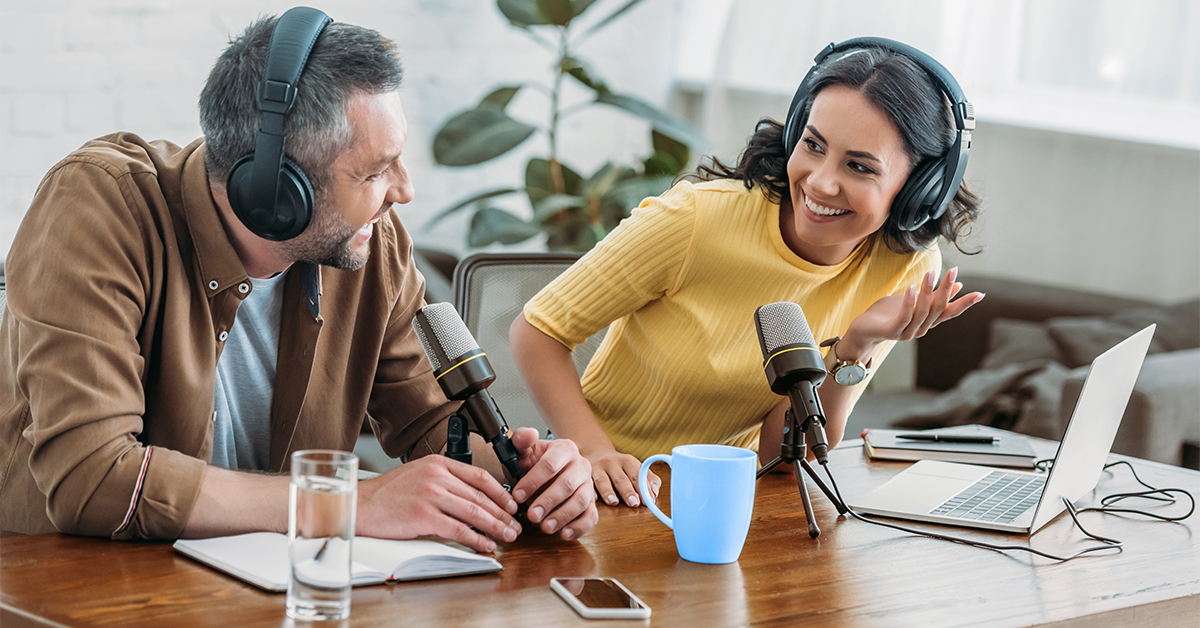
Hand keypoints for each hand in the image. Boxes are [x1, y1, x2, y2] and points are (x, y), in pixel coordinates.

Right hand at [355, 455, 520, 553]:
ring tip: (507, 536)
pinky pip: (458, 529)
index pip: (479, 476)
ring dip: (495, 527)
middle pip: (480, 496)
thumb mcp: (417, 475)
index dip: (500, 492)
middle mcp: (436, 476)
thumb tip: (469, 499)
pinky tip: (485, 545)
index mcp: (437, 463)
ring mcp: (430, 495)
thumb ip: (442, 482)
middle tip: (515, 525)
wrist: (359, 505)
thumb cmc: (385, 495)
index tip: (511, 505)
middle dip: (502, 513)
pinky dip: (476, 539)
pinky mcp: (423, 516)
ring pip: (474, 512)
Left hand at [509, 428, 598, 540]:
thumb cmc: (533, 463)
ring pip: (582, 500)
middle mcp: (580, 465)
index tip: (517, 495)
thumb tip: (528, 434)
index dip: (533, 481)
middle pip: (567, 484)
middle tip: (531, 515)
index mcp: (565, 449)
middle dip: (548, 501)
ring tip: (546, 527)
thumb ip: (521, 440)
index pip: (550, 464)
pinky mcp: (592, 504)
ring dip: (563, 516)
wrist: (546, 472)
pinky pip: (591, 516)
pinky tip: (564, 534)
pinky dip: (579, 527)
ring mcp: (588, 485)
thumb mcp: (523, 450)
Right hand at [585, 447, 659, 508]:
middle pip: (621, 478)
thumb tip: (654, 494)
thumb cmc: (620, 466)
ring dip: (608, 491)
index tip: (648, 501)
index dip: (643, 488)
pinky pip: (587, 484)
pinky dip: (590, 491)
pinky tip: (593, 499)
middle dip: (628, 491)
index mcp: (627, 461)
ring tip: (614, 502)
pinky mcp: (585, 475)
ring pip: (602, 480)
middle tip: (634, 503)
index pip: (637, 475)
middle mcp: (612, 463)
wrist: (595, 453)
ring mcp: (597, 468)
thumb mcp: (635, 467)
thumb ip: (648, 479)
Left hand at [842, 267, 983, 356]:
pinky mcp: (893, 332)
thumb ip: (934, 296)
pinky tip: (912, 288)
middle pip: (938, 309)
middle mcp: (921, 329)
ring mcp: (907, 332)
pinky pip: (904, 317)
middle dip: (946, 289)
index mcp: (927, 321)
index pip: (950, 312)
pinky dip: (909, 302)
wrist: (864, 330)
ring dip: (928, 292)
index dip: (964, 303)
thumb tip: (958, 285)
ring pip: (922, 312)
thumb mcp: (914, 301)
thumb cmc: (889, 313)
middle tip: (954, 270)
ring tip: (931, 273)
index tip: (981, 294)